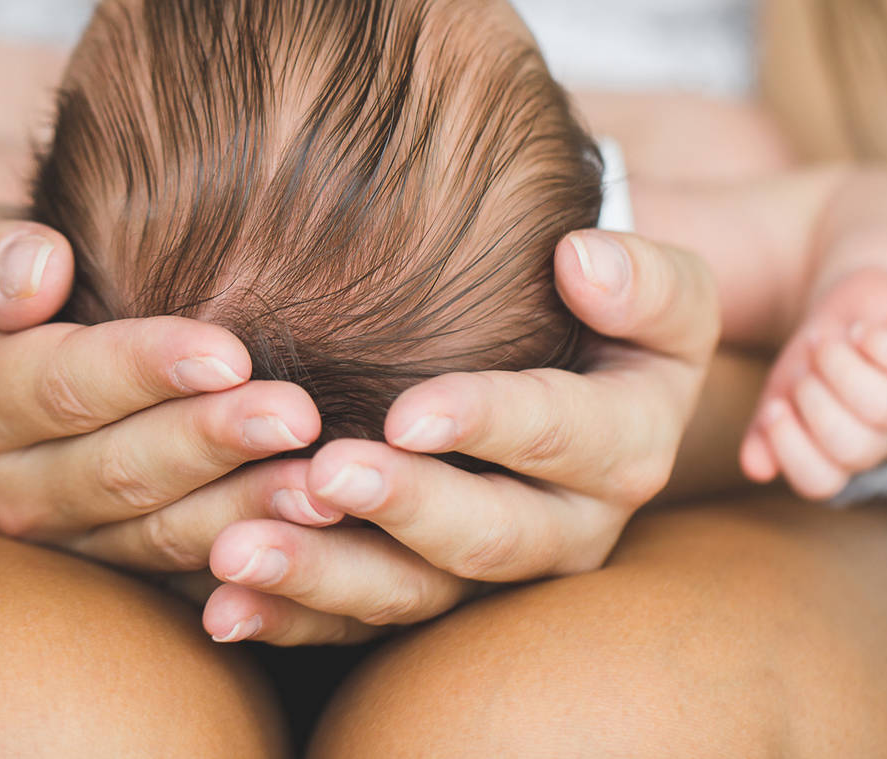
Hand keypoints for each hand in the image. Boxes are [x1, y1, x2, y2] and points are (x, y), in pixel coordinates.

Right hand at [0, 206, 345, 569]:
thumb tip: (38, 271)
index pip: (62, 385)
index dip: (144, 370)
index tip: (228, 353)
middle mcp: (10, 485)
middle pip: (120, 471)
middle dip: (212, 445)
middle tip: (298, 417)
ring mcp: (69, 534)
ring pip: (161, 533)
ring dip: (247, 512)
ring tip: (323, 486)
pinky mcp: (121, 560)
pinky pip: (190, 573)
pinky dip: (255, 560)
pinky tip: (319, 537)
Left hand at [191, 230, 720, 644]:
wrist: (591, 379)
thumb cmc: (612, 316)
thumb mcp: (662, 294)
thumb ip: (643, 280)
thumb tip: (583, 261)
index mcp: (626, 448)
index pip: (561, 436)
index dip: (488, 424)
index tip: (407, 411)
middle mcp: (569, 530)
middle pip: (488, 537)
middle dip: (403, 509)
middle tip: (323, 474)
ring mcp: (494, 576)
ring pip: (415, 596)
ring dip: (324, 576)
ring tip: (240, 549)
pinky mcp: (431, 596)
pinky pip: (359, 625)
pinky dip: (289, 617)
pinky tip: (224, 603)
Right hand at [741, 266, 886, 498]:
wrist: (854, 304)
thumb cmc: (817, 356)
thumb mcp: (781, 390)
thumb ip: (765, 430)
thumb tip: (754, 468)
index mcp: (841, 452)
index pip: (820, 482)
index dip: (792, 449)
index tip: (773, 407)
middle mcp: (882, 436)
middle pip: (854, 448)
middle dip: (816, 402)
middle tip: (804, 368)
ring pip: (886, 407)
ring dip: (843, 367)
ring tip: (826, 341)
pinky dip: (883, 345)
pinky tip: (861, 330)